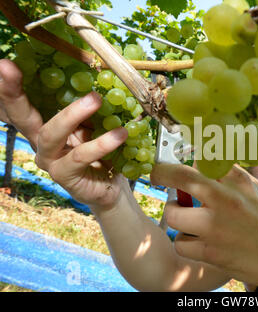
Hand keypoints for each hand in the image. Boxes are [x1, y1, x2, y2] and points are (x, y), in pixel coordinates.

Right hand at [0, 59, 128, 209]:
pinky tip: (120, 134)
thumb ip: (89, 107)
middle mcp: (39, 141)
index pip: (21, 103)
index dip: (8, 86)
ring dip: (74, 114)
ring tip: (97, 98)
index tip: (3, 63)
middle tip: (7, 68)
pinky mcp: (63, 175)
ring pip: (51, 134)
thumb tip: (100, 78)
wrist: (111, 185)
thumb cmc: (101, 151)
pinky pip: (80, 156)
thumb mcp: (94, 124)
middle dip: (12, 92)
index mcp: (43, 124)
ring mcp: (49, 160)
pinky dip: (101, 143)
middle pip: (20, 116)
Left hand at [151, 163, 257, 288]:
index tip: (173, 160)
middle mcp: (226, 199)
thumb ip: (228, 173)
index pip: (203, 157)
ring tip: (185, 217)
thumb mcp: (252, 188)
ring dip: (175, 215)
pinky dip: (184, 241)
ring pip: (173, 214)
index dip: (184, 156)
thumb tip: (199, 159)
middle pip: (181, 176)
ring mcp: (216, 227)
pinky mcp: (210, 252)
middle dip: (161, 173)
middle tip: (156, 176)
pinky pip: (179, 242)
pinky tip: (196, 240)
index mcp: (238, 181)